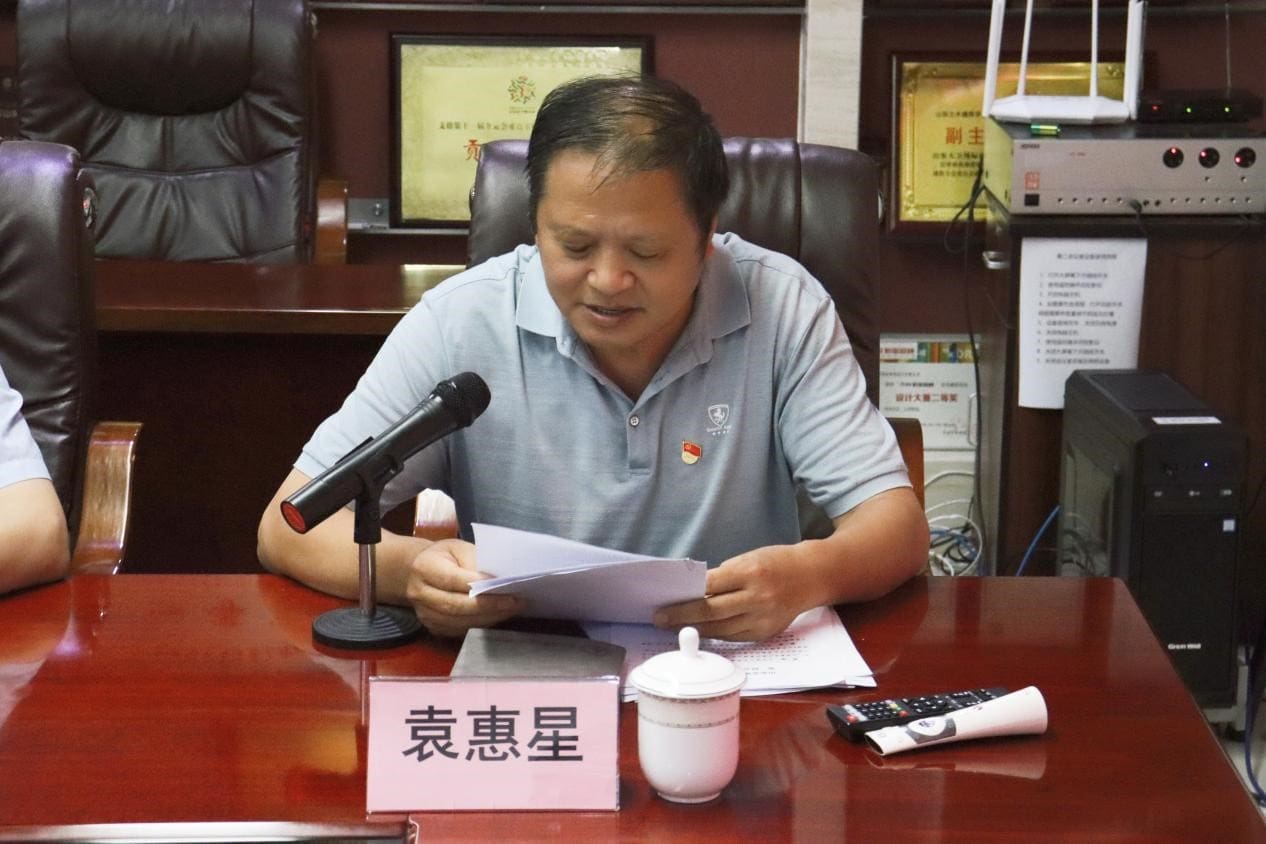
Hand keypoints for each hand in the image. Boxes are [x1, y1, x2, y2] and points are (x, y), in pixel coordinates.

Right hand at [403, 539, 520, 637]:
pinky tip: (497, 616)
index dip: (478, 584)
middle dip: (489, 605)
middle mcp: (419, 593)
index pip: (453, 579)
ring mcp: (425, 614)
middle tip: (515, 601)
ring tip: (512, 609)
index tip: (503, 584)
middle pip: (456, 605)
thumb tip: (497, 579)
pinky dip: (481, 623)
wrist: (417, 571)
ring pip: (459, 621)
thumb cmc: (444, 556)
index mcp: (424, 567)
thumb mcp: (458, 548)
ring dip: (489, 617)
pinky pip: (460, 630)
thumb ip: (475, 561)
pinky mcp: (433, 627)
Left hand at [653, 546, 804, 641]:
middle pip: (712, 612)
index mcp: (750, 573)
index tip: (664, 603)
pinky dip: (715, 634)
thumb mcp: (747, 559)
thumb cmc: (775, 563)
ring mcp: (763, 618)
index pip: (709, 587)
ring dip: (696, 629)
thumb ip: (722, 577)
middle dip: (682, 617)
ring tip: (675, 627)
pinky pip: (734, 637)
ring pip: (721, 630)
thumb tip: (693, 593)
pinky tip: (701, 631)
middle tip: (661, 620)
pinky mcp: (766, 633)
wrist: (811, 576)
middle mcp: (757, 598)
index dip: (684, 598)